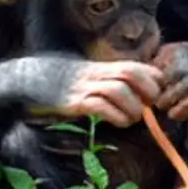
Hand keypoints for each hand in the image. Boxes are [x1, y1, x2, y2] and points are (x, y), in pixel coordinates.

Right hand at [30, 60, 162, 127]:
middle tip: (149, 105)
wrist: (31, 78)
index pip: (138, 67)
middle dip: (148, 90)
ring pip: (117, 90)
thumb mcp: (95, 76)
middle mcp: (97, 73)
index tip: (156, 95)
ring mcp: (85, 87)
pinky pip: (99, 106)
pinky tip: (118, 122)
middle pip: (131, 73)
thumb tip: (145, 96)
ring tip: (133, 118)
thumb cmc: (69, 81)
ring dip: (133, 107)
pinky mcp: (73, 102)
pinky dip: (115, 116)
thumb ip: (118, 81)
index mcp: (106, 67)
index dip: (154, 80)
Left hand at [152, 41, 187, 120]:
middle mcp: (180, 65)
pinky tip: (179, 111)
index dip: (149, 80)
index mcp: (172, 52)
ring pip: (164, 101)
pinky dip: (178, 113)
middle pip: (154, 87)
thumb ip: (163, 57)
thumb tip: (144, 72)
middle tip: (161, 96)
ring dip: (166, 104)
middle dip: (156, 93)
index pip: (148, 72)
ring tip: (170, 104)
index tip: (154, 84)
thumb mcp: (183, 47)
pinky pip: (180, 110)